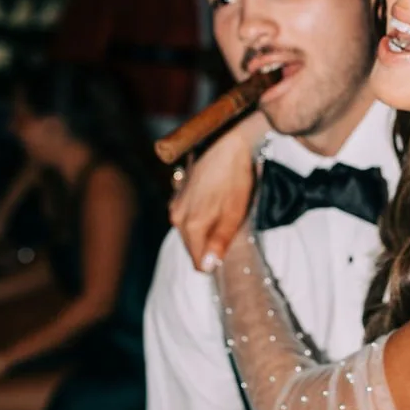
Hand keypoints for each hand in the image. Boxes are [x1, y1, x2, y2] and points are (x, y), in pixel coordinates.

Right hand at [169, 113, 264, 270]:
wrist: (225, 142)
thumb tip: (208, 266)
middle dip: (211, 245)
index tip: (230, 251)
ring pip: (191, 231)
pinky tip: (215, 201)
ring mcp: (176, 204)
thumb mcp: (234, 214)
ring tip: (226, 212)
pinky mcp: (178, 193)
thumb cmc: (234, 178)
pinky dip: (201, 215)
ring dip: (207, 229)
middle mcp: (177, 218)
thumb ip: (219, 242)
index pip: (198, 263)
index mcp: (190, 226)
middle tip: (232, 228)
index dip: (215, 262)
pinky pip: (189, 215)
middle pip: (193, 247)